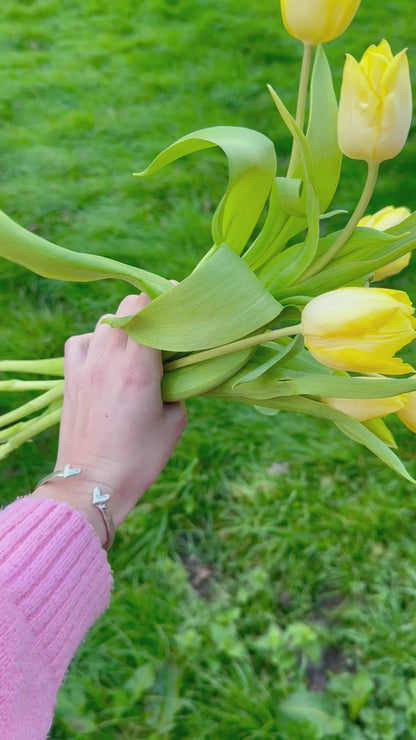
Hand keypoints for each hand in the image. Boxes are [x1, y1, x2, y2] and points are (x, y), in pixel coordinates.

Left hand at [32, 294, 186, 543]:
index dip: (166, 301)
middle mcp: (108, 361)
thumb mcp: (175, 423)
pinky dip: (94, 340)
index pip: (149, 311)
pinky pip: (80, 342)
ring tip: (137, 343)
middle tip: (163, 327)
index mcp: (139, 369)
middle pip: (126, 308)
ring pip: (104, 323)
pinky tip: (105, 355)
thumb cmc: (138, 459)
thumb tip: (174, 373)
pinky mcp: (70, 380)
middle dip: (148, 309)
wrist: (93, 483)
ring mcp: (85, 368)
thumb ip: (178, 388)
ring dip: (124, 325)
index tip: (180, 303)